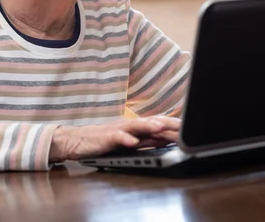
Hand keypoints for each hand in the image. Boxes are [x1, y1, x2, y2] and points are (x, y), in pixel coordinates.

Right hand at [49, 116, 180, 161]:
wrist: (75, 140)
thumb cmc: (101, 141)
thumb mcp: (128, 142)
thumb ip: (146, 140)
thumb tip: (165, 140)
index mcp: (134, 127)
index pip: (157, 123)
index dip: (172, 125)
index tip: (188, 127)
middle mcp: (128, 125)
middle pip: (150, 122)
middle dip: (166, 124)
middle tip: (182, 127)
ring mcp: (117, 130)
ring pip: (135, 126)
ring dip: (148, 127)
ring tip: (160, 128)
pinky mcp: (105, 138)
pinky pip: (116, 138)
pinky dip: (125, 139)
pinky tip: (132, 142)